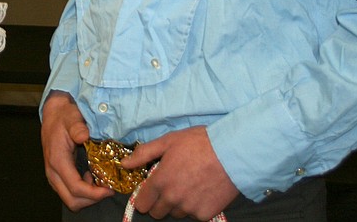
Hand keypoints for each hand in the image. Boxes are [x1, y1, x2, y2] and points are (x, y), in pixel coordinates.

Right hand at [41, 92, 113, 210]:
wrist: (53, 115)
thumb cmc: (64, 116)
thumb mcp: (72, 117)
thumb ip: (77, 127)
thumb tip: (84, 136)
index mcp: (58, 161)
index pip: (76, 188)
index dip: (94, 194)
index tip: (109, 189)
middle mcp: (53, 173)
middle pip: (72, 201)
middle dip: (92, 199)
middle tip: (107, 188)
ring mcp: (54, 176)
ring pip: (71, 200)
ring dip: (88, 197)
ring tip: (99, 182)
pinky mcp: (57, 177)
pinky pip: (70, 193)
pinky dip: (83, 192)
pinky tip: (91, 177)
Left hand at [124, 126, 238, 219]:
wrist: (232, 152)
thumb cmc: (199, 143)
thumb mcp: (168, 141)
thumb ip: (144, 154)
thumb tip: (124, 164)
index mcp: (160, 182)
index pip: (142, 203)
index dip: (145, 196)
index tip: (151, 190)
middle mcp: (172, 198)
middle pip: (157, 212)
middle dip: (161, 201)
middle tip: (172, 185)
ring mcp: (189, 208)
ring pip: (176, 213)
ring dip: (178, 204)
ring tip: (190, 184)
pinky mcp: (205, 214)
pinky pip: (194, 215)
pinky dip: (196, 206)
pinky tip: (202, 190)